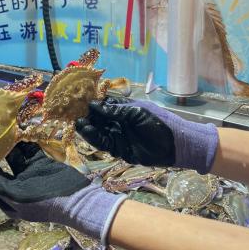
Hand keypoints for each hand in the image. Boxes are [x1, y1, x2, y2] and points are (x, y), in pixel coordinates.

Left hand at [0, 143, 126, 247]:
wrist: (78, 199)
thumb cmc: (45, 202)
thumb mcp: (18, 197)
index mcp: (8, 198)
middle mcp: (16, 185)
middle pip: (1, 166)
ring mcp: (29, 173)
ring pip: (14, 156)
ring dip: (8, 143)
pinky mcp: (41, 163)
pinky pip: (29, 150)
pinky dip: (23, 141)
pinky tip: (16, 128)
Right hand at [76, 98, 218, 173]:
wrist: (176, 145)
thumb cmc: (160, 123)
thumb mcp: (137, 113)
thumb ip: (115, 111)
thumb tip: (94, 106)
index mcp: (124, 109)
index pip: (103, 104)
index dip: (91, 103)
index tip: (77, 100)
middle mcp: (119, 121)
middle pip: (98, 118)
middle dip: (86, 115)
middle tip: (72, 113)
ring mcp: (118, 135)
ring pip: (98, 131)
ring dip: (87, 127)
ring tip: (77, 122)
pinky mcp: (119, 149)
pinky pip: (103, 143)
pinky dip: (94, 137)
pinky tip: (86, 131)